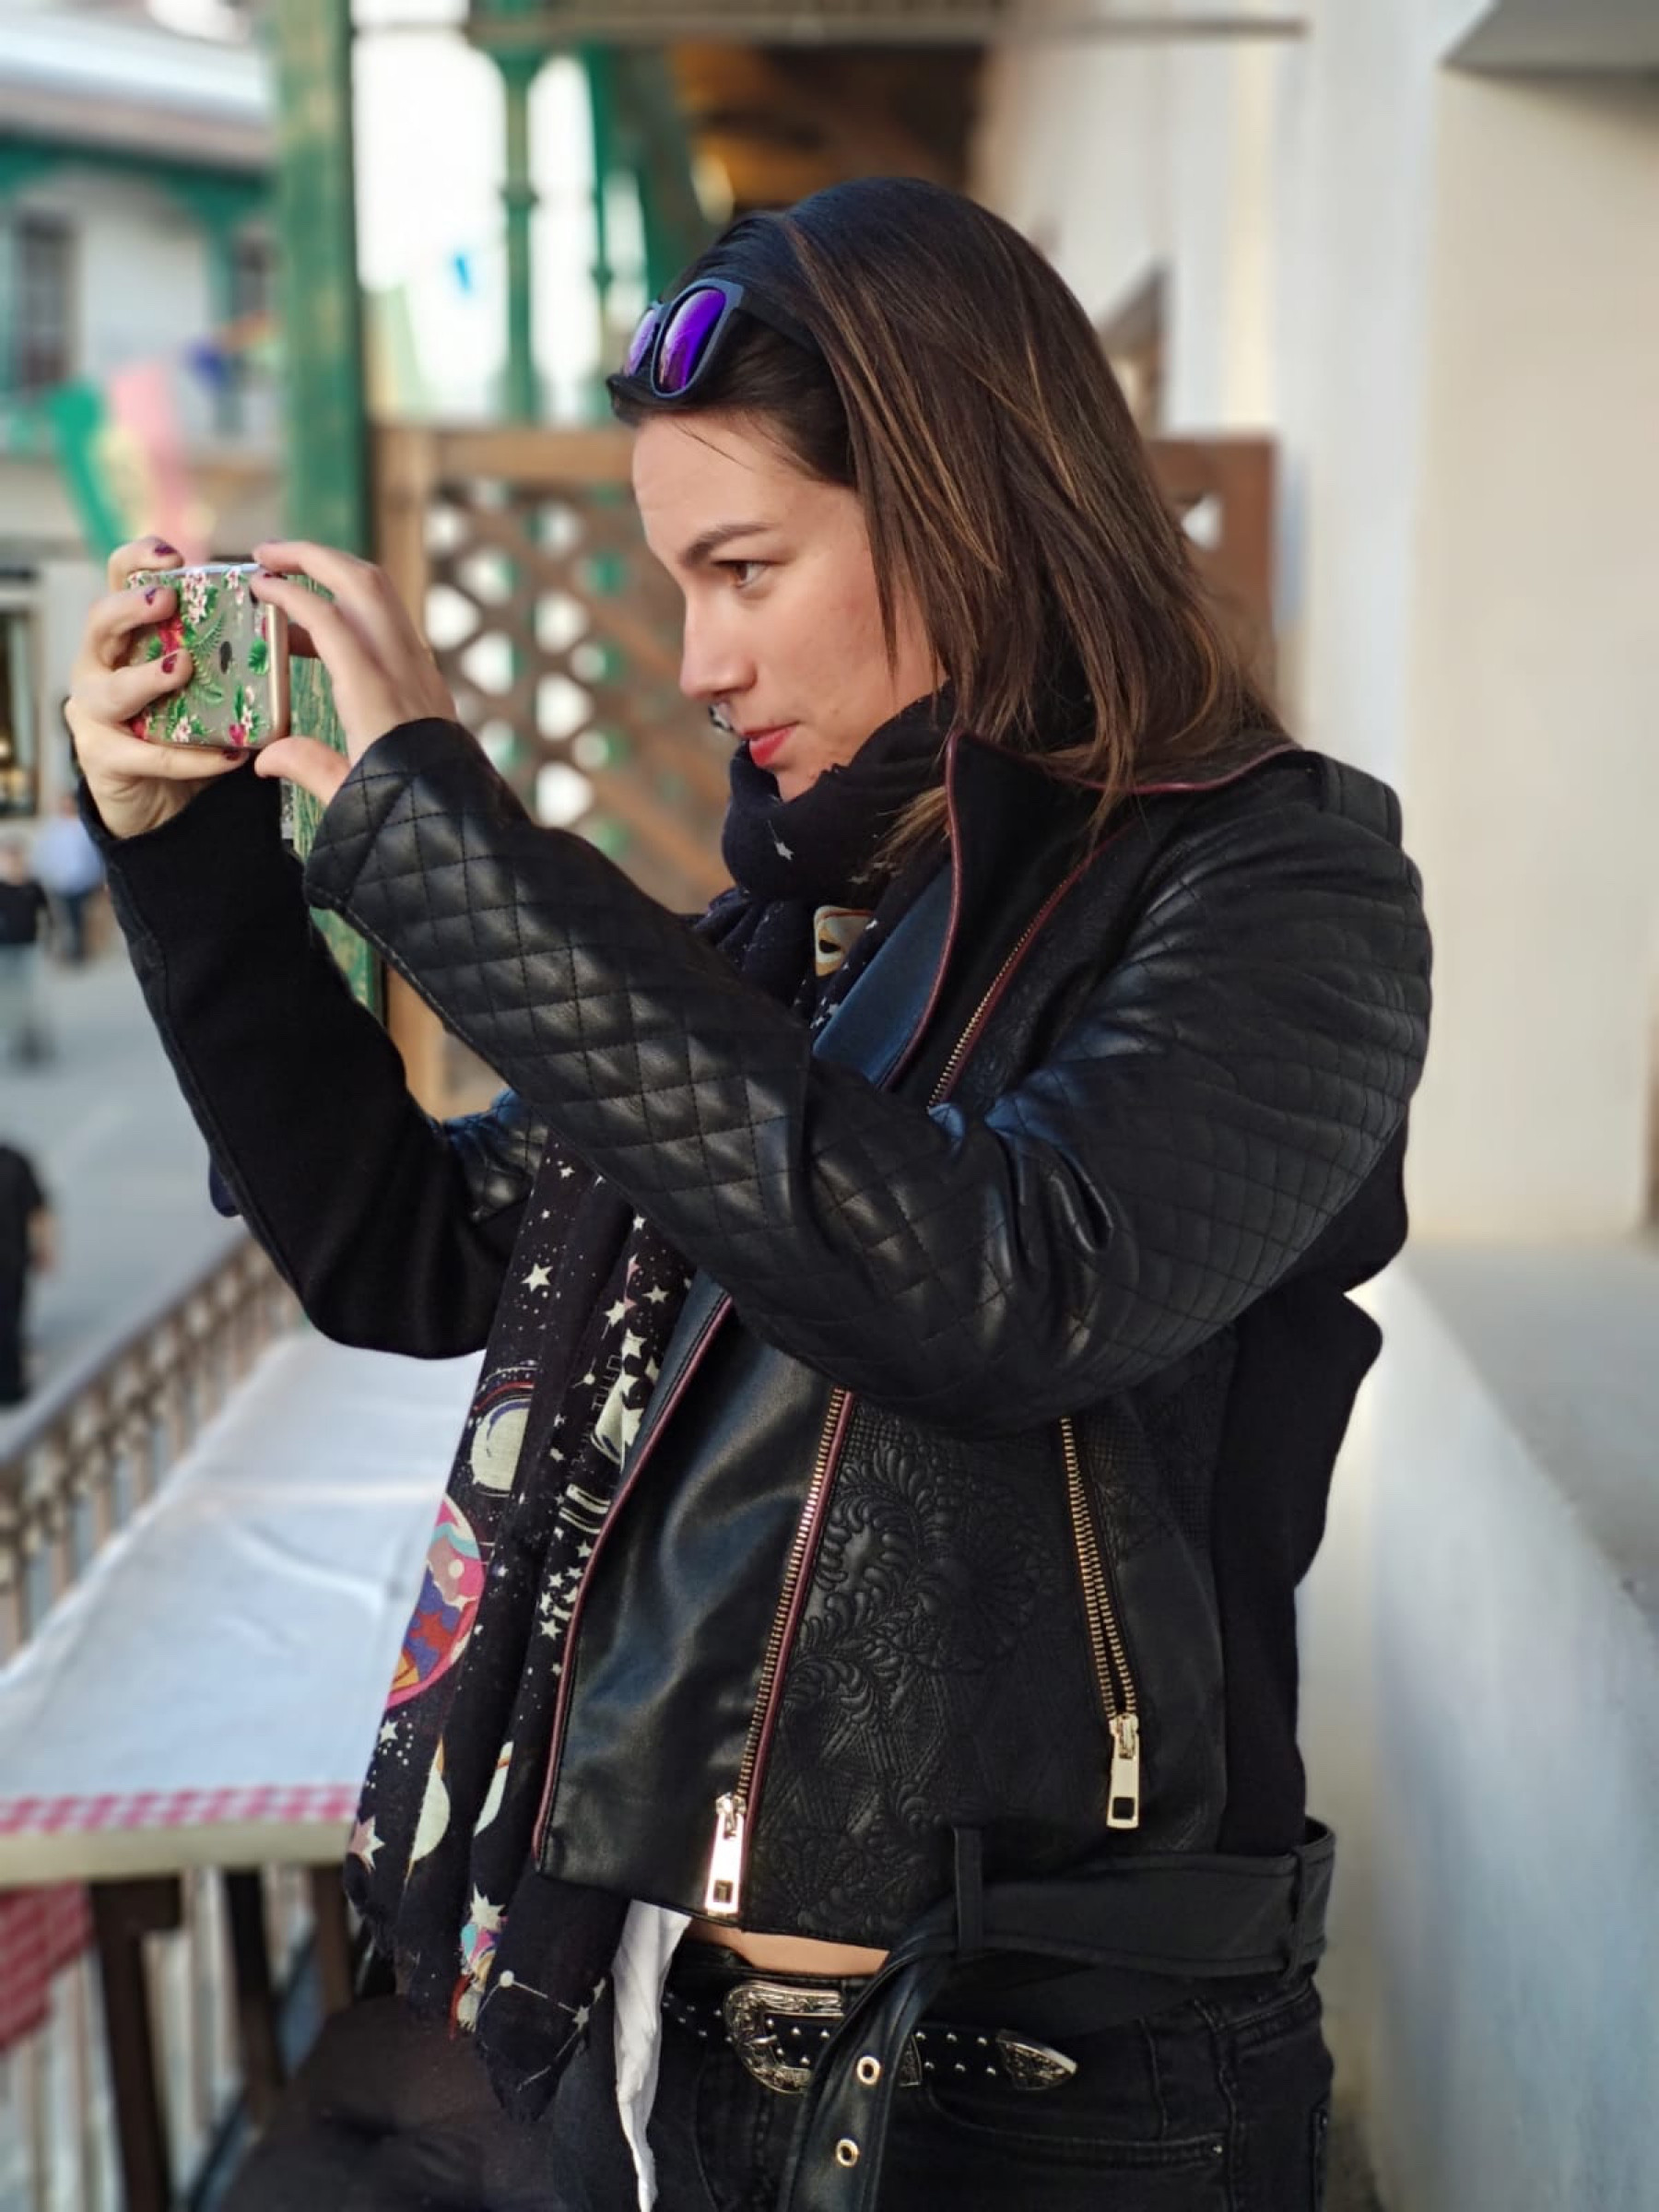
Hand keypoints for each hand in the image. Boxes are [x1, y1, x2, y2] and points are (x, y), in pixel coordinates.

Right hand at [65, 539, 255, 840]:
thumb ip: (231, 652)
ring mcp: (92, 710)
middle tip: (166, 601)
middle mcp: (98, 663)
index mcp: (127, 632)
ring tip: (182, 668)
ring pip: (112, 688)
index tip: (174, 556)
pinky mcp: (102, 758)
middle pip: (99, 621)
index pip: (121, 578)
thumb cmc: (186, 726)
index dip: (140, 559)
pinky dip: (190, 757)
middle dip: (131, 608)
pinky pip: (147, 755)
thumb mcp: (209, 680)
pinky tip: (228, 756)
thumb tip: (291, 624)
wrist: (161, 799)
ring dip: (148, 677)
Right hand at [248, 542, 458, 808]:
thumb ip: (305, 767)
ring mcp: (421, 668)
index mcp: (375, 693)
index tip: (256, 585)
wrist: (464, 825)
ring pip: (381, 593)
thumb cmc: (407, 814)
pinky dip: (354, 605)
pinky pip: (390, 621)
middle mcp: (403, 669)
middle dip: (312, 556)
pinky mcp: (429, 678)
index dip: (288, 594)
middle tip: (266, 555)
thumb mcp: (346, 796)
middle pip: (362, 581)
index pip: (328, 619)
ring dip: (334, 574)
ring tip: (289, 583)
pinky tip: (321, 631)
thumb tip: (264, 758)